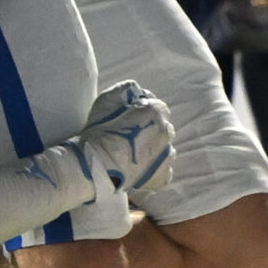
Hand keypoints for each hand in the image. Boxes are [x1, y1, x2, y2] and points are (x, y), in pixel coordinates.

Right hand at [76, 80, 174, 198]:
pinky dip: (153, 170)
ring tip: (132, 156)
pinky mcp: (163, 177)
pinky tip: (138, 170)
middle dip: (148, 132)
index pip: (154, 108)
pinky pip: (163, 171)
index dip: (140, 115)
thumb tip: (134, 90)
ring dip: (151, 150)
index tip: (127, 122)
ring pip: (163, 149)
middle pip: (160, 128)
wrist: (99, 166)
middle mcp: (167, 131)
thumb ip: (125, 90)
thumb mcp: (107, 99)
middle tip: (128, 139)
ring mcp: (167, 155)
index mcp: (156, 110)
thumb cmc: (101, 131)